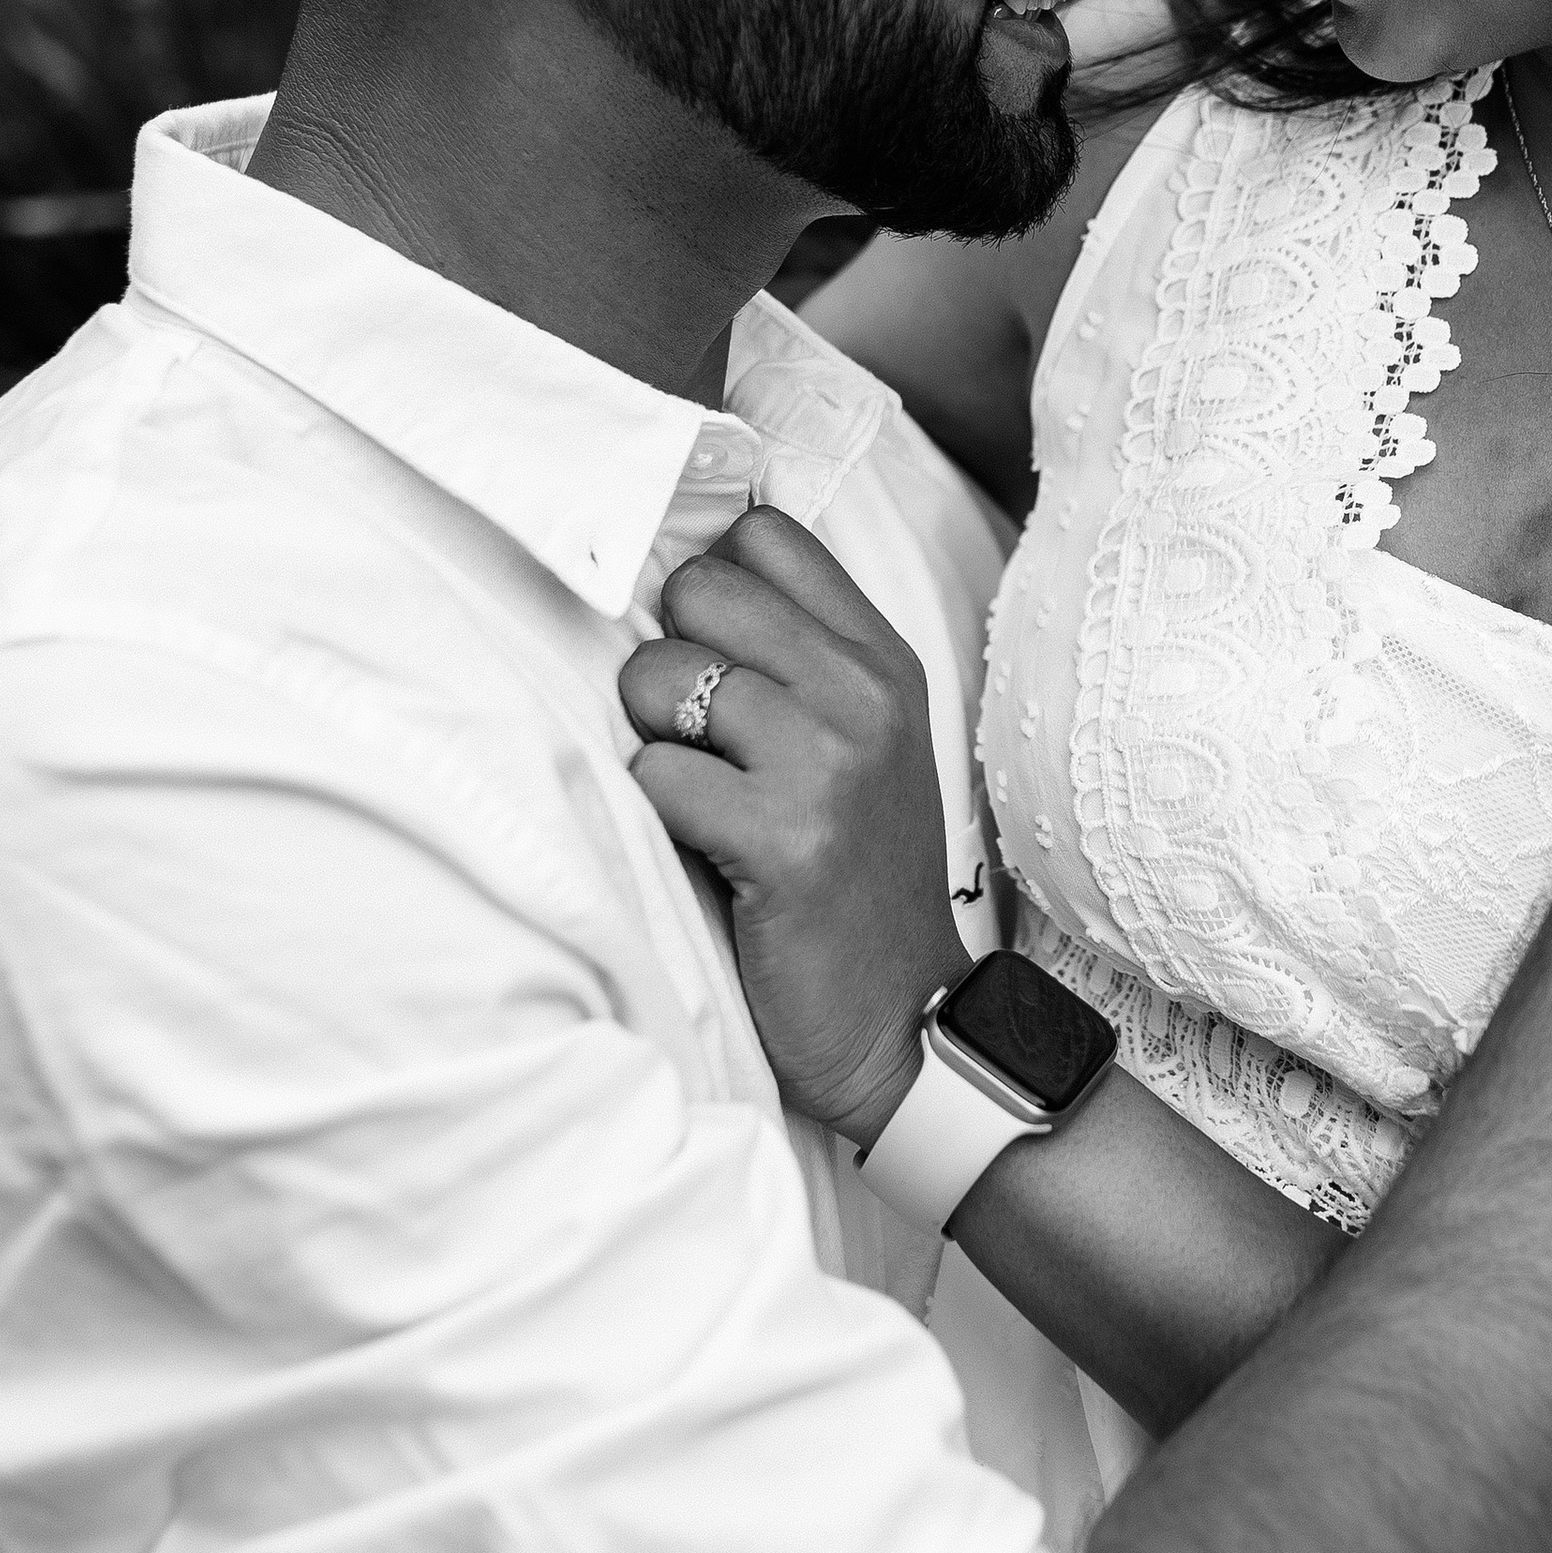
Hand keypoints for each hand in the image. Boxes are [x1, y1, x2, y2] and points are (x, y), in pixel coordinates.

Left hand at [618, 509, 970, 1144]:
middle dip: (668, 659)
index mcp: (883, 658)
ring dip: (650, 738)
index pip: (765, 536)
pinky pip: (654, 773)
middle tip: (696, 735)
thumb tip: (677, 571)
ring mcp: (829, 764)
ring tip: (699, 793)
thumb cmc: (855, 874)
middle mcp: (864, 694)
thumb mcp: (860, 741)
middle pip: (697, 590)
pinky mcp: (784, 839)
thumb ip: (795, 654)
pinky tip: (703, 847)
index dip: (709, 580)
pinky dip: (655, 811)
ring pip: (660, 678)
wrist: (901, 1016)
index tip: (708, 644)